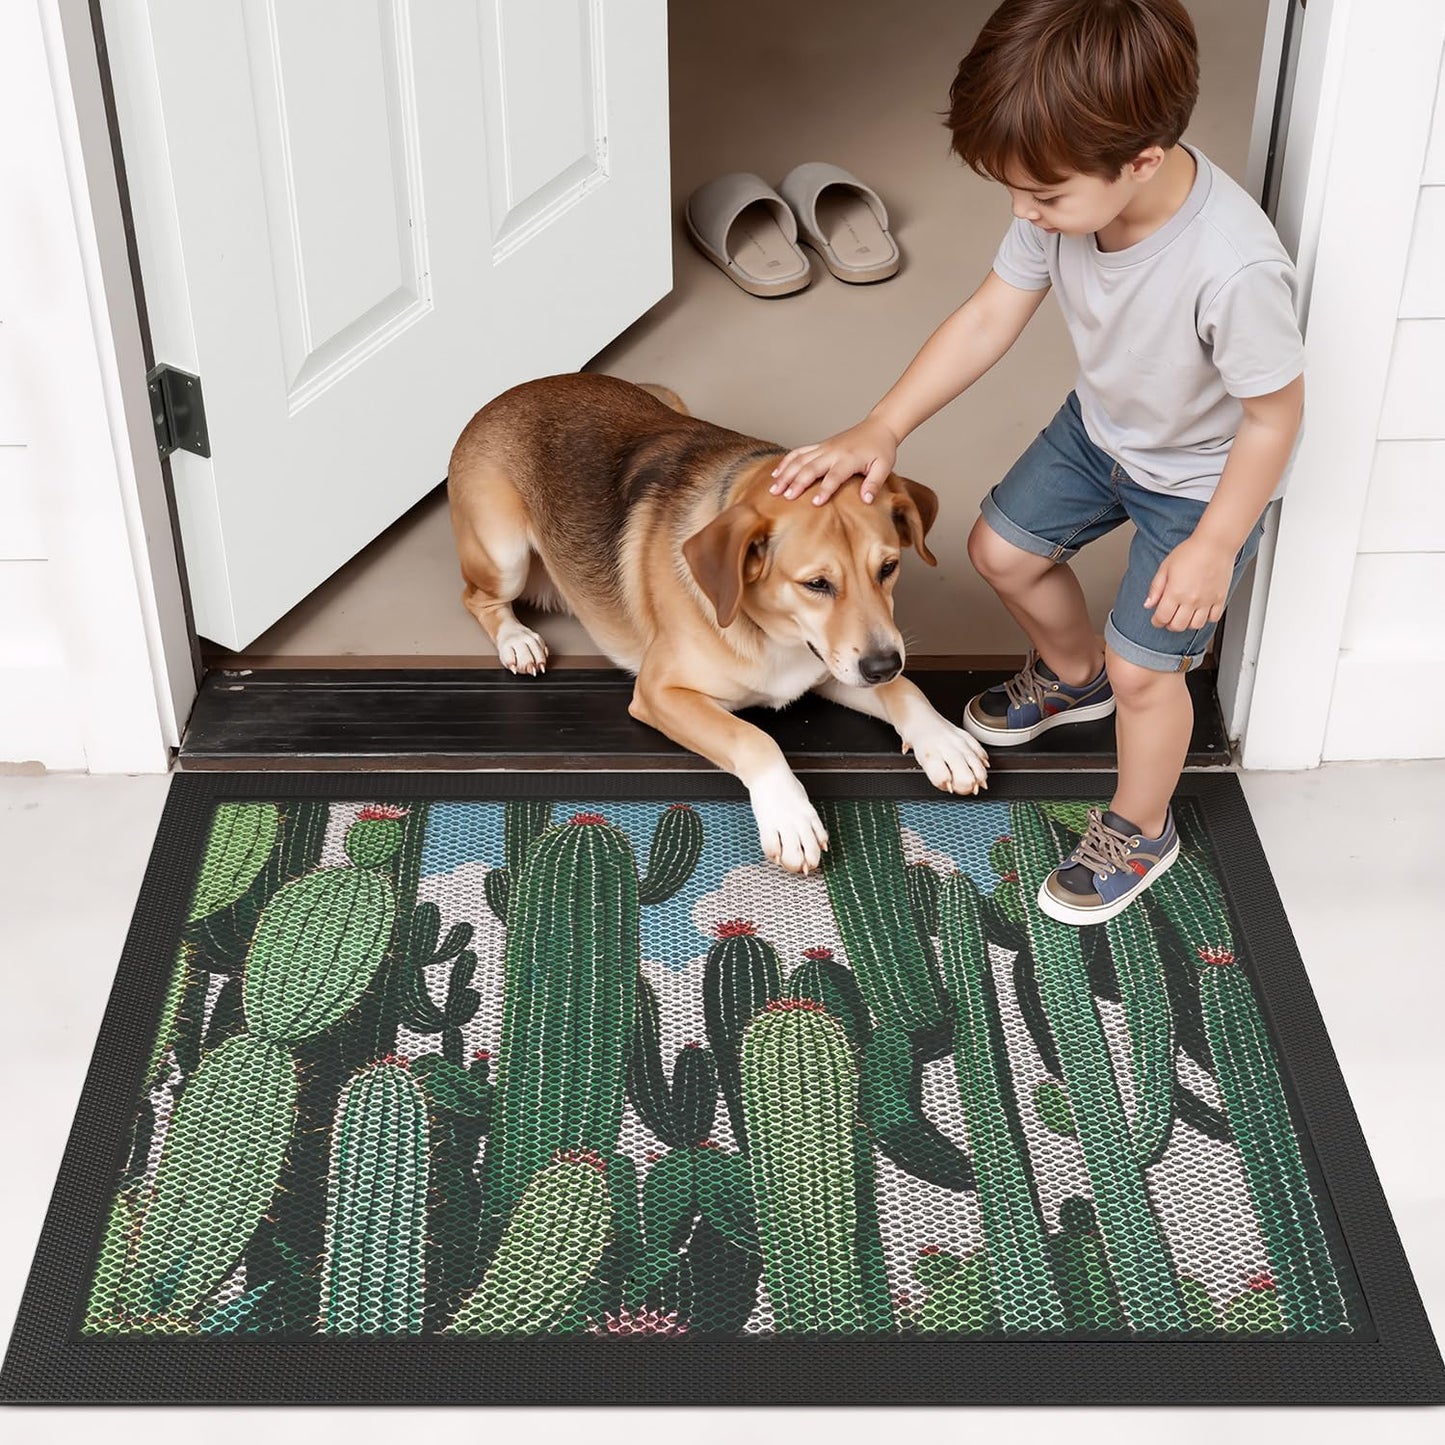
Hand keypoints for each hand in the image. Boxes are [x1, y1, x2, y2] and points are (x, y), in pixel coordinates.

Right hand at [769, 417, 898, 503]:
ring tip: (774, 489)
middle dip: (797, 482)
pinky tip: (776, 473)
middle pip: (810, 468)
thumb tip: (866, 500)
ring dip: (786, 474)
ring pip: (800, 460)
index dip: (824, 490)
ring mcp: (824, 448)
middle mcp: (833, 452)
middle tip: (785, 497)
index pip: (834, 476)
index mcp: (849, 459)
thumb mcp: (884, 467)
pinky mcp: (820, 446)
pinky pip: (799, 452)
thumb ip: (874, 483)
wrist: (878, 427)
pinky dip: (786, 461)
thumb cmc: (881, 449)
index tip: (814, 503)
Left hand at [1145, 534, 1235, 630]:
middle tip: (1169, 617)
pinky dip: (1206, 619)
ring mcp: (1207, 601)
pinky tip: (1201, 611)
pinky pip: (1214, 618)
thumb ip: (1155, 588)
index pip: (1162, 618)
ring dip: (1187, 624)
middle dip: (1169, 624)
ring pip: (1196, 625)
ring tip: (1184, 615)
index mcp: (1175, 592)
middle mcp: (1191, 599)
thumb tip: (1148, 604)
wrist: (1215, 544)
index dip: (1156, 621)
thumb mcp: (1165, 567)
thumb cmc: (1190, 552)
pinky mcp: (1220, 598)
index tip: (1156, 619)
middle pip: (1178, 626)